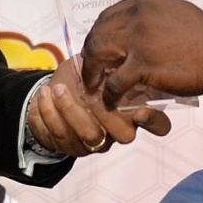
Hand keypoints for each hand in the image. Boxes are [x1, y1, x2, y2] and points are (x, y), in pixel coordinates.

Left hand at [27, 56, 171, 156]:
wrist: (50, 91)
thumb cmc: (80, 76)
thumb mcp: (97, 64)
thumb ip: (109, 63)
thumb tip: (113, 54)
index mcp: (132, 107)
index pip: (158, 124)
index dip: (154, 121)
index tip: (141, 111)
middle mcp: (119, 129)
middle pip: (124, 135)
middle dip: (105, 111)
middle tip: (86, 91)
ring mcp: (97, 142)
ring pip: (89, 135)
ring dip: (69, 110)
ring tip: (55, 88)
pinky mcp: (71, 147)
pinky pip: (61, 136)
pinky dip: (49, 113)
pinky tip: (44, 95)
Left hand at [81, 0, 202, 108]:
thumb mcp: (176, 12)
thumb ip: (153, 16)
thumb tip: (137, 24)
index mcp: (146, 1)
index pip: (109, 14)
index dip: (98, 32)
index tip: (97, 47)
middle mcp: (138, 15)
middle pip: (98, 31)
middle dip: (89, 52)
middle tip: (90, 69)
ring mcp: (139, 39)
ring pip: (99, 53)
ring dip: (92, 71)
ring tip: (93, 85)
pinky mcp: (144, 64)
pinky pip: (115, 81)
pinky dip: (109, 93)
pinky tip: (111, 100)